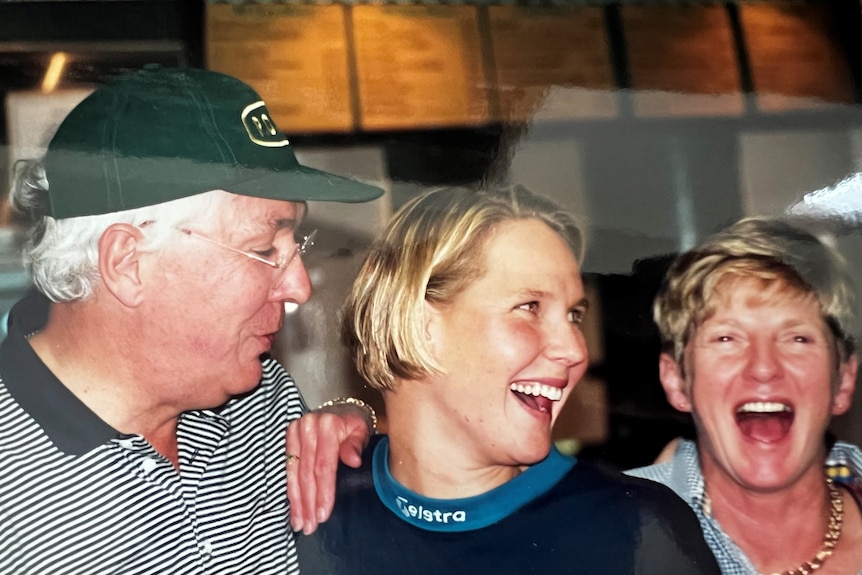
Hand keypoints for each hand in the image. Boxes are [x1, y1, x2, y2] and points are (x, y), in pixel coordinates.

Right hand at [286, 403, 371, 533]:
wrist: (340, 410)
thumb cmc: (353, 424)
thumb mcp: (361, 431)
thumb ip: (356, 445)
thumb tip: (353, 461)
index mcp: (328, 425)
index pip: (323, 466)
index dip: (323, 492)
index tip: (323, 514)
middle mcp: (308, 426)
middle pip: (307, 473)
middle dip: (308, 502)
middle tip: (310, 525)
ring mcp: (295, 431)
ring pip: (294, 473)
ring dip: (297, 501)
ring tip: (300, 522)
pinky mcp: (288, 437)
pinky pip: (288, 468)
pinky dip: (291, 489)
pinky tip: (293, 507)